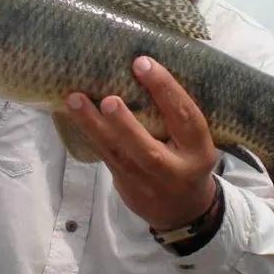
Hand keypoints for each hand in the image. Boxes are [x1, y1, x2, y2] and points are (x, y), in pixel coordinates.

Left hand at [64, 56, 218, 230]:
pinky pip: (106, 158)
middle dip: (126, 124)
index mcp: (200, 151)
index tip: (142, 62)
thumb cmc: (188, 158)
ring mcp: (148, 183)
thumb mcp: (194, 142)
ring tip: (74, 100)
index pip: (186, 118)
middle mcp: (175, 170)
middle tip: (108, 99)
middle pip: (148, 149)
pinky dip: (89, 134)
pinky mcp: (126, 187)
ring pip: (119, 155)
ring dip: (94, 126)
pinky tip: (73, 114)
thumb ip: (176, 116)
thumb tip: (142, 67)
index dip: (166, 90)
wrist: (183, 210)